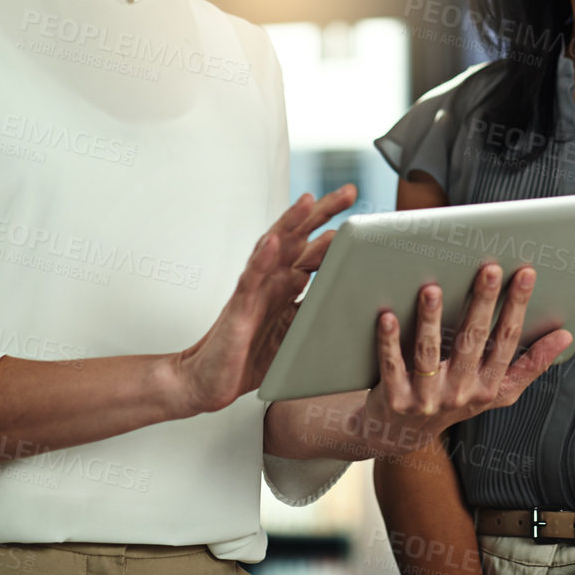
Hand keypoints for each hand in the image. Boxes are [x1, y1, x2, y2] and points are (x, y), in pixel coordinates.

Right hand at [170, 184, 357, 415]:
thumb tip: (352, 301)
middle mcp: (271, 280)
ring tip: (308, 200)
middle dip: (322, 213)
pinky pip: (249, 279)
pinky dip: (261, 259)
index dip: (338, 231)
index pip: (314, 249)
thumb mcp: (295, 334)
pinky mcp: (238, 308)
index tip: (364, 217)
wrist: (211, 382)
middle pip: (298, 237)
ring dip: (290, 222)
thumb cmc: (249, 357)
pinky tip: (272, 242)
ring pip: (273, 248)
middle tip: (349, 191)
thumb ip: (316, 311)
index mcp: (286, 284)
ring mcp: (254, 290)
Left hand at [358, 261, 572, 455]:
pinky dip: (389, 341)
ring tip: (432, 290)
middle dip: (483, 303)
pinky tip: (388, 316)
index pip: (506, 340)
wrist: (399, 434)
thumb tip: (565, 336)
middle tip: (490, 269)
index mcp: (488, 387)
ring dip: (431, 320)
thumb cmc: (454, 401)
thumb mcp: (497, 390)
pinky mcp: (394, 399)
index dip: (517, 307)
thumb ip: (529, 364)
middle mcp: (460, 393)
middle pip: (472, 341)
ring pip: (429, 353)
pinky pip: (392, 366)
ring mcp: (426, 398)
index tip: (526, 274)